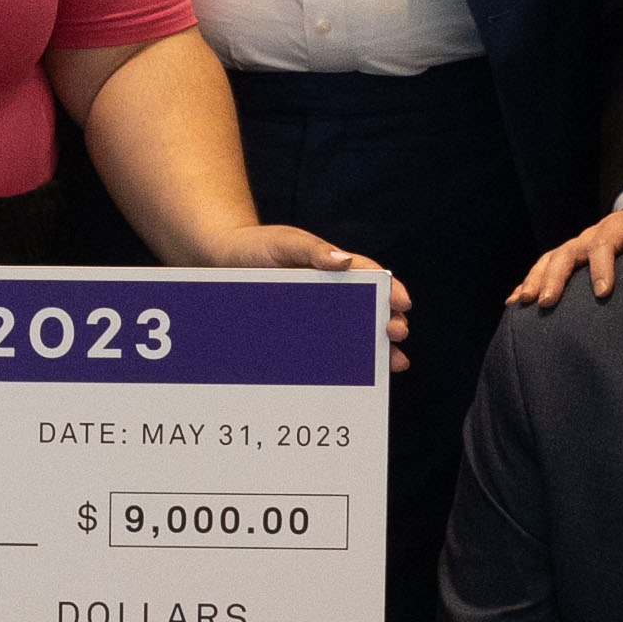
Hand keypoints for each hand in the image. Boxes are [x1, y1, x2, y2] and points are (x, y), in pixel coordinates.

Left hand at [219, 219, 409, 362]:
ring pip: (353, 333)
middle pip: (370, 309)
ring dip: (376, 348)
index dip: (391, 290)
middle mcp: (330, 291)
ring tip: (395, 362)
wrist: (219, 262)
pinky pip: (325, 348)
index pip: (371, 278)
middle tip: (397, 333)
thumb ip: (312, 250)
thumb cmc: (255, 246)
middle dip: (389, 322)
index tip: (403, 303)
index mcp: (333, 266)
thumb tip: (345, 261)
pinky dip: (345, 363)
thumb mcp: (284, 243)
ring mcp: (316, 314)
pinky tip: (356, 378)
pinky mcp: (300, 332)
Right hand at [513, 197, 622, 310]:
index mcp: (615, 228)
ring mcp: (576, 246)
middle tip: (547, 302)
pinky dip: (528, 282)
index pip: (603, 245)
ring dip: (535, 280)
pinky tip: (514, 302)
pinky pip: (544, 268)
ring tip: (524, 303)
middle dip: (555, 278)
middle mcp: (589, 236)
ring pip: (550, 260)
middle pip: (566, 253)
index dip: (601, 268)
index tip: (602, 293)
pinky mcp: (569, 257)